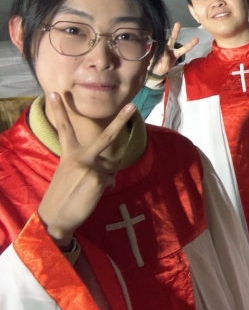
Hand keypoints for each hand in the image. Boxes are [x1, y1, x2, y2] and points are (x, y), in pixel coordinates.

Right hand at [38, 93, 135, 245]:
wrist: (55, 216)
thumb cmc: (64, 194)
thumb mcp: (72, 173)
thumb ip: (90, 164)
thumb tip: (110, 168)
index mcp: (69, 154)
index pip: (64, 128)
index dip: (60, 110)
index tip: (56, 93)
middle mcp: (79, 157)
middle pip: (106, 136)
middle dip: (121, 120)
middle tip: (132, 106)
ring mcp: (90, 167)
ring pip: (112, 167)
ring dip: (106, 178)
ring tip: (88, 188)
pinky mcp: (98, 179)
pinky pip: (111, 180)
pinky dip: (106, 187)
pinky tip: (92, 194)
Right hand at [150, 22, 198, 76]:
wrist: (152, 71)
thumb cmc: (162, 69)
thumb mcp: (166, 65)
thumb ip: (166, 58)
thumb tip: (164, 51)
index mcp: (175, 54)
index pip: (184, 48)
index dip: (190, 44)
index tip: (197, 39)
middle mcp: (169, 49)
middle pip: (173, 39)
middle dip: (176, 31)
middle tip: (178, 23)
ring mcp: (161, 47)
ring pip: (163, 39)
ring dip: (161, 36)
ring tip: (159, 36)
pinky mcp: (153, 47)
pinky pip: (154, 42)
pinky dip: (153, 40)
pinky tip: (150, 39)